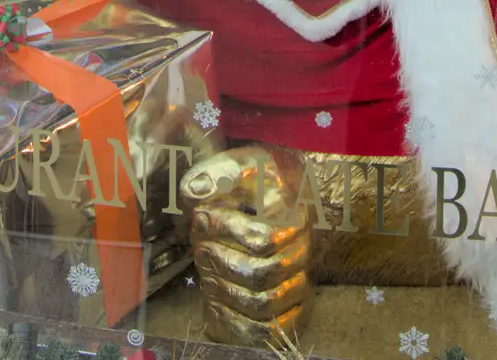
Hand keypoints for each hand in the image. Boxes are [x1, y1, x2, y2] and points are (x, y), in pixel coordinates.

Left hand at [181, 147, 312, 344]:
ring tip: (205, 273)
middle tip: (199, 249)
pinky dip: (236, 324)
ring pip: (264, 304)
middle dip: (222, 263)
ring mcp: (300, 280)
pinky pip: (268, 331)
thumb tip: (193, 191)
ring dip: (225, 292)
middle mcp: (303, 250)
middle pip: (262, 275)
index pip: (263, 238)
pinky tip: (214, 304)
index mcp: (294, 213)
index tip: (201, 218)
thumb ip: (215, 173)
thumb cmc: (254, 182)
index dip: (226, 232)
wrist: (277, 196)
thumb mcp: (237, 165)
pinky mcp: (293, 307)